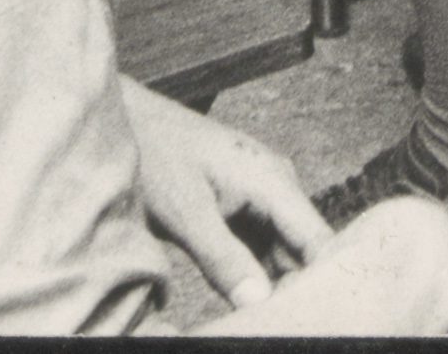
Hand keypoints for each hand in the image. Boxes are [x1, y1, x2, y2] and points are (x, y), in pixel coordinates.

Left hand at [121, 81, 329, 307]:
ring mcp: (259, 196)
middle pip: (303, 250)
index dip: (323, 280)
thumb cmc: (153, 154)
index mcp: (273, 181)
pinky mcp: (240, 207)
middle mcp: (276, 187)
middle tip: (276, 326)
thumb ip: (223, 258)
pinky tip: (242, 301)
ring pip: (281, 251)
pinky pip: (259, 247)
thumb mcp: (185, 212)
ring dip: (273, 285)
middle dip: (295, 289)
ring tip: (261, 321)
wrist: (124, 121)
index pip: (318, 240)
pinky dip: (254, 274)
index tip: (312, 318)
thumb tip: (258, 301)